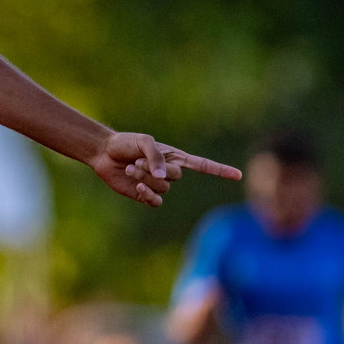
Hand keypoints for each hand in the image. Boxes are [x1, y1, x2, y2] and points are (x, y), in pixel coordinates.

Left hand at [88, 131, 241, 206]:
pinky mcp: (145, 195)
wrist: (104, 153)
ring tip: (130, 168)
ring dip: (144, 178)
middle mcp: (169, 172)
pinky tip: (137, 187)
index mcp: (174, 157)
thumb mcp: (144, 142)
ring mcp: (158, 185)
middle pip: (176, 177)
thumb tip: (165, 177)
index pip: (202, 165)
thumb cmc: (125, 144)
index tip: (239, 175)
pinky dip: (147, 195)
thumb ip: (157, 157)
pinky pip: (156, 202)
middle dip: (154, 169)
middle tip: (136, 160)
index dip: (220, 170)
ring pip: (162, 188)